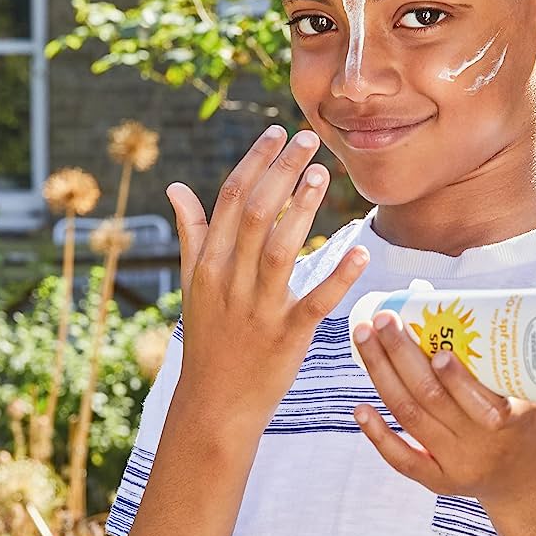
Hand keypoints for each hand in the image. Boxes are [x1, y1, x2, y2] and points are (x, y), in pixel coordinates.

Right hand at [166, 126, 369, 431]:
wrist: (213, 404)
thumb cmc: (208, 338)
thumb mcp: (192, 285)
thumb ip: (192, 234)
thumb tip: (176, 186)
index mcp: (208, 264)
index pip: (230, 199)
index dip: (256, 161)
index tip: (278, 132)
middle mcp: (230, 281)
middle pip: (256, 214)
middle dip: (283, 171)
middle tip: (309, 138)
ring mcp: (259, 309)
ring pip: (281, 249)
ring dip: (303, 208)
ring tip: (324, 174)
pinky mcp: (288, 336)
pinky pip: (316, 300)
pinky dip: (339, 275)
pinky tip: (360, 248)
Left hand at [351, 310, 535, 509]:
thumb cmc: (534, 420)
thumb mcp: (532, 387)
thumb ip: (498, 353)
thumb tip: (452, 301)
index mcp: (510, 419)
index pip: (480, 399)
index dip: (456, 377)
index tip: (436, 347)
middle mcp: (479, 444)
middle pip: (431, 399)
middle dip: (402, 356)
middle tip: (384, 320)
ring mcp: (456, 464)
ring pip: (411, 419)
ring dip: (382, 377)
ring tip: (365, 340)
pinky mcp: (439, 481)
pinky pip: (403, 460)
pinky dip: (378, 435)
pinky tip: (359, 408)